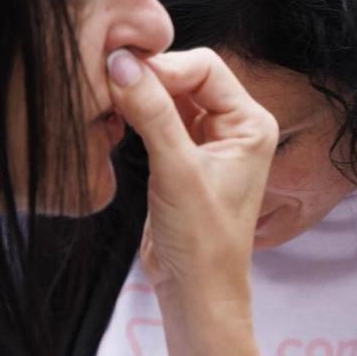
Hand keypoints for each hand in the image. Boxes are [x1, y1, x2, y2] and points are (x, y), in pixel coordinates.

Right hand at [105, 48, 275, 308]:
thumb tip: (122, 63)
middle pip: (186, 76)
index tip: (121, 73)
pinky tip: (114, 119)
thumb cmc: (202, 241)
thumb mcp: (177, 171)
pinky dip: (136, 114)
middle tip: (107, 82)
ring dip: (139, 95)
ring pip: (169, 96)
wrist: (195, 292)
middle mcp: (234, 126)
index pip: (205, 67)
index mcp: (250, 123)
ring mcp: (208, 141)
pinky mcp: (182, 156)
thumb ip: (152, 113)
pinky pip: (158, 118)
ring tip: (106, 99)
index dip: (163, 66)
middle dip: (149, 77)